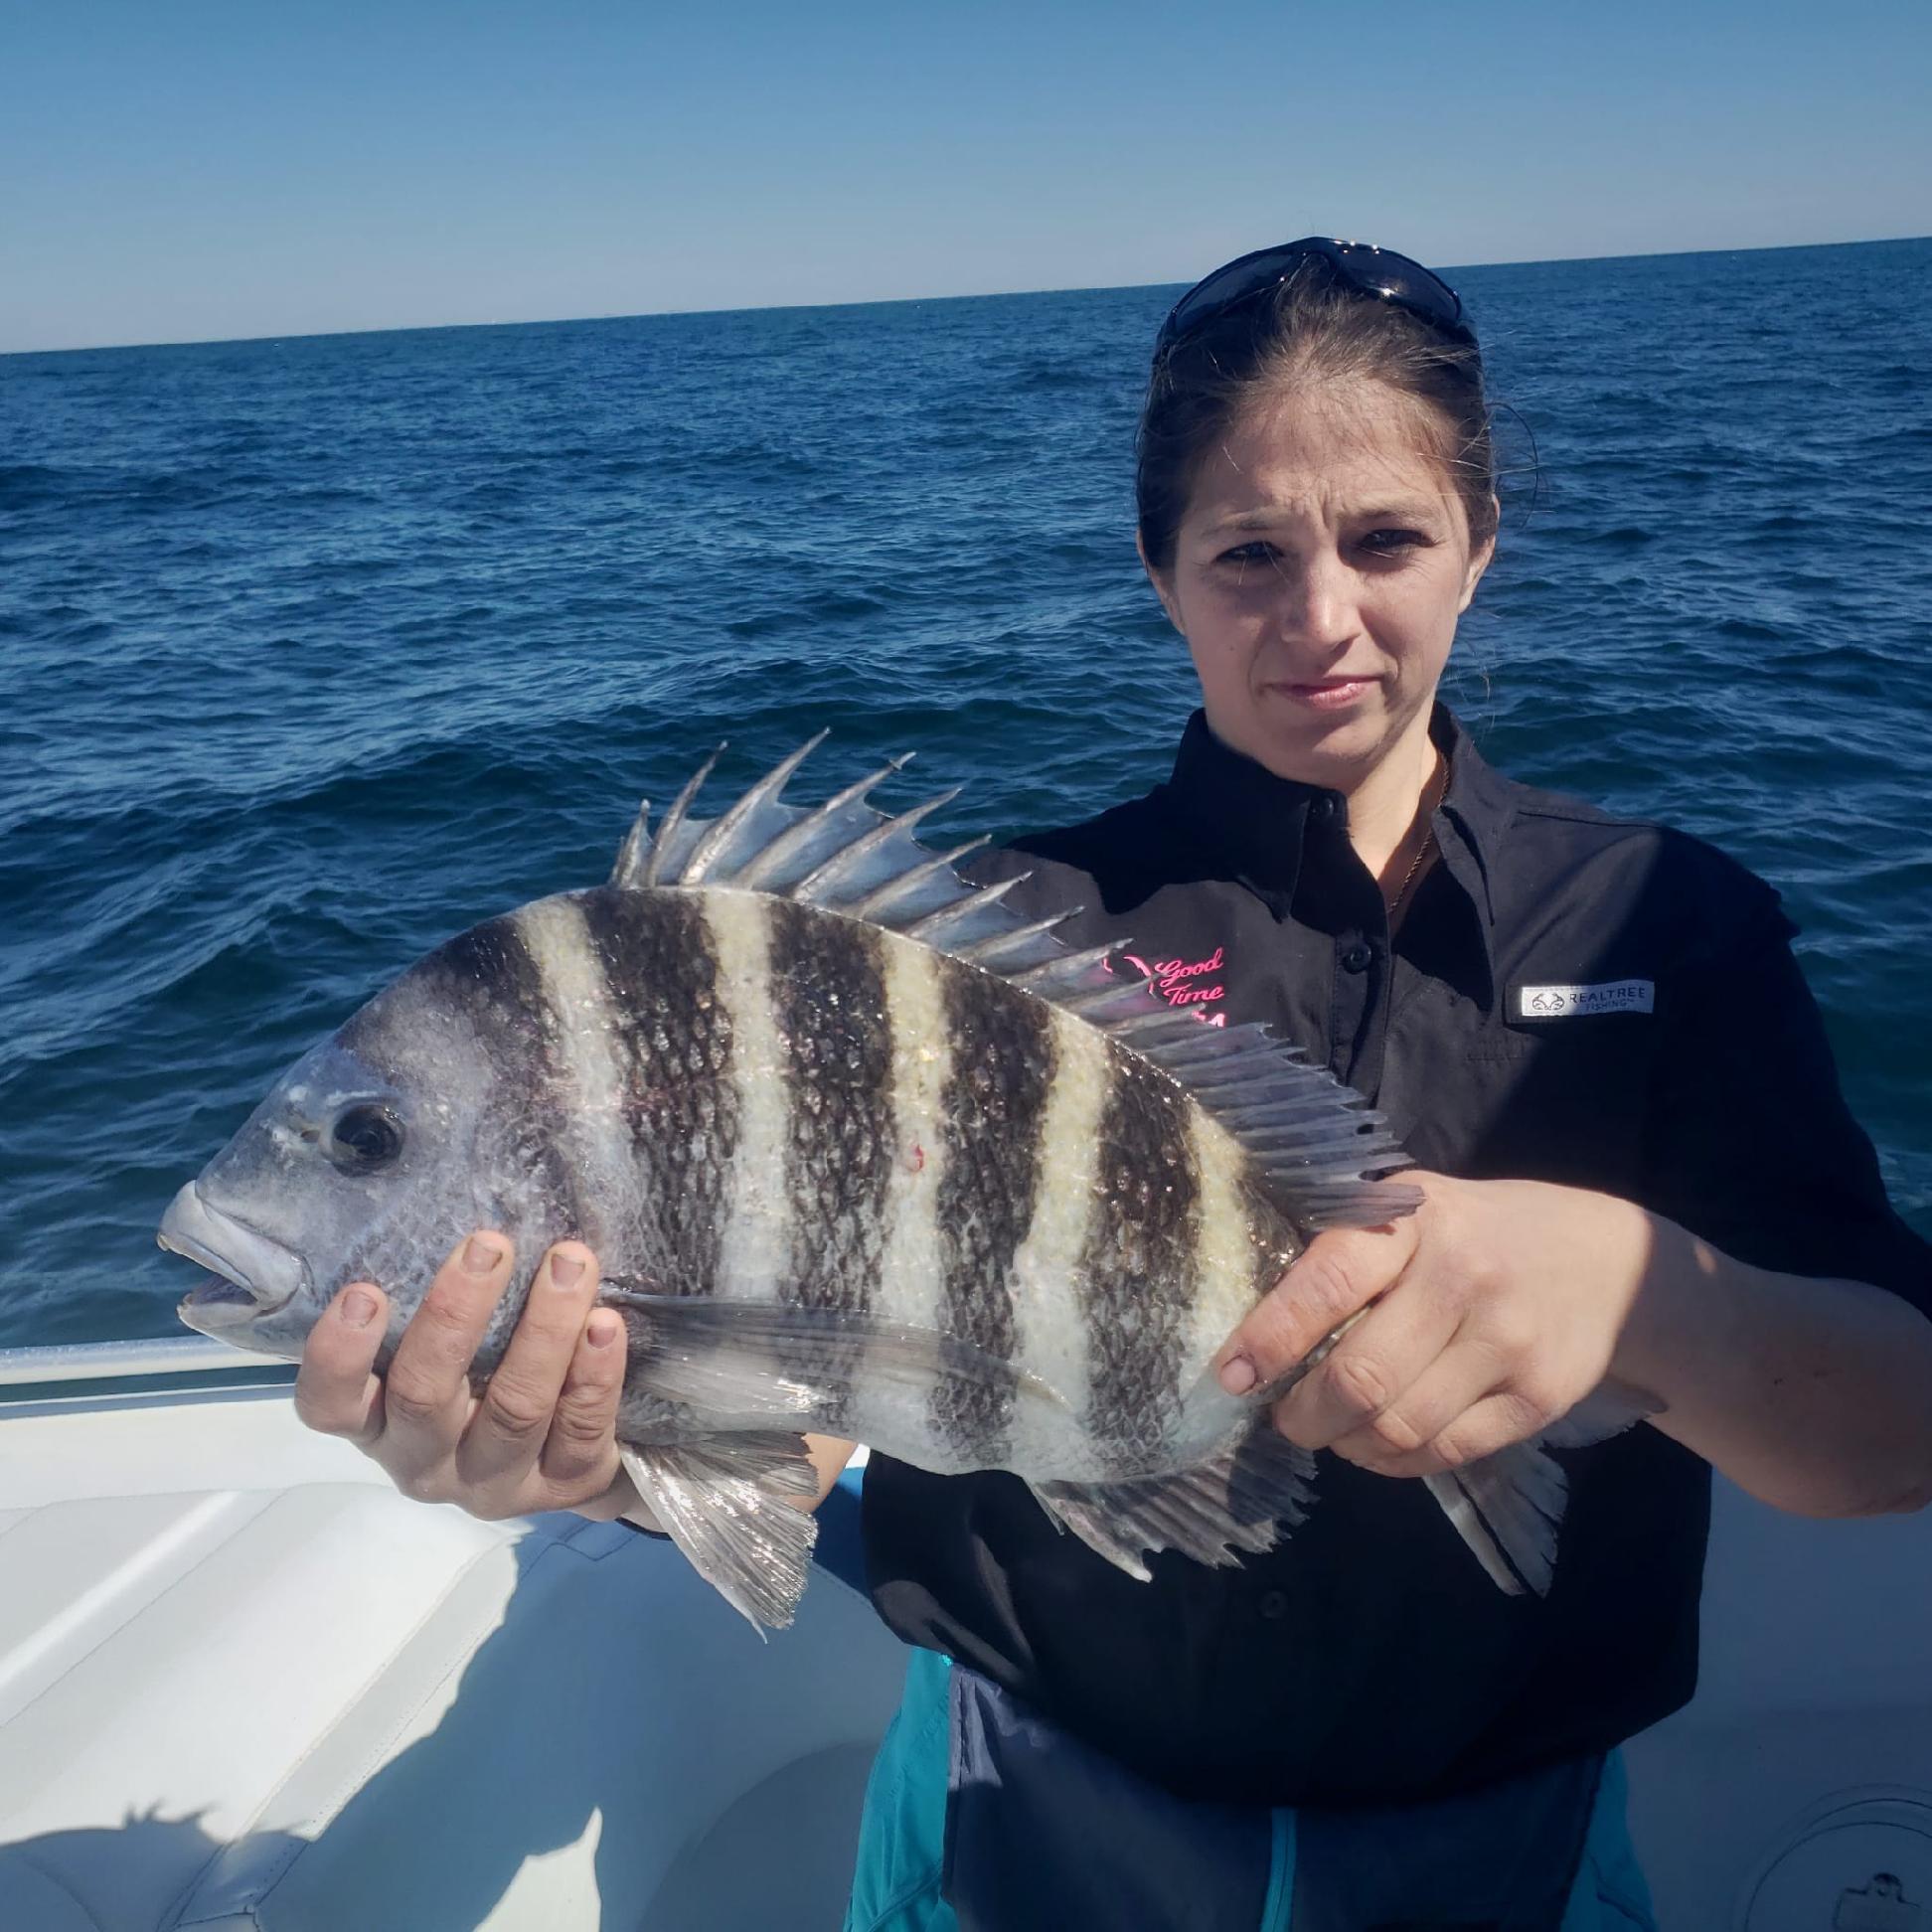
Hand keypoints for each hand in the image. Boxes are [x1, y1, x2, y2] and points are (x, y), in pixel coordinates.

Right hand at [293, 1230, 634, 1520]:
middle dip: (456, 1314)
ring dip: (544, 1329)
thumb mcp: (444, 1348)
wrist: (562, 1460)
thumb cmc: (484, 1372)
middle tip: (491, 1244)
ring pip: (514, 1409)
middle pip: (424, 1396)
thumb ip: (435, 1302)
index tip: (364, 1291)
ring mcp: (494, 1483)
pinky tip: (605, 1323)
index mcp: (379, 1424)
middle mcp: (426, 1461)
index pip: (329, 1407)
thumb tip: (448, 1198)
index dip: (338, 1356)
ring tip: (570, 1263)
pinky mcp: (562, 1488)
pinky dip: (594, 1373)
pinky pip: (579, 1429)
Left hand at [1215, 1172, 1649, 1474]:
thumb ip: (1353, 1252)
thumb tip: (1260, 1330)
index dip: (1271, 1337)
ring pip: (1399, 1426)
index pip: (1328, 1282)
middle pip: (1360, 1377)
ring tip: (1336, 1432)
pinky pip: (1446, 1453)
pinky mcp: (1540, 1398)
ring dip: (1348, 1444)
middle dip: (1305, 1414)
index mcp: (1417, 1219)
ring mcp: (1508, 1342)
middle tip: (1286, 1419)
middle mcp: (1464, 1277)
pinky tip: (1383, 1445)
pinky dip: (1396, 1462)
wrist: (1614, 1263)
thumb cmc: (1482, 1233)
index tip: (1232, 1376)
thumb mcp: (1420, 1210)